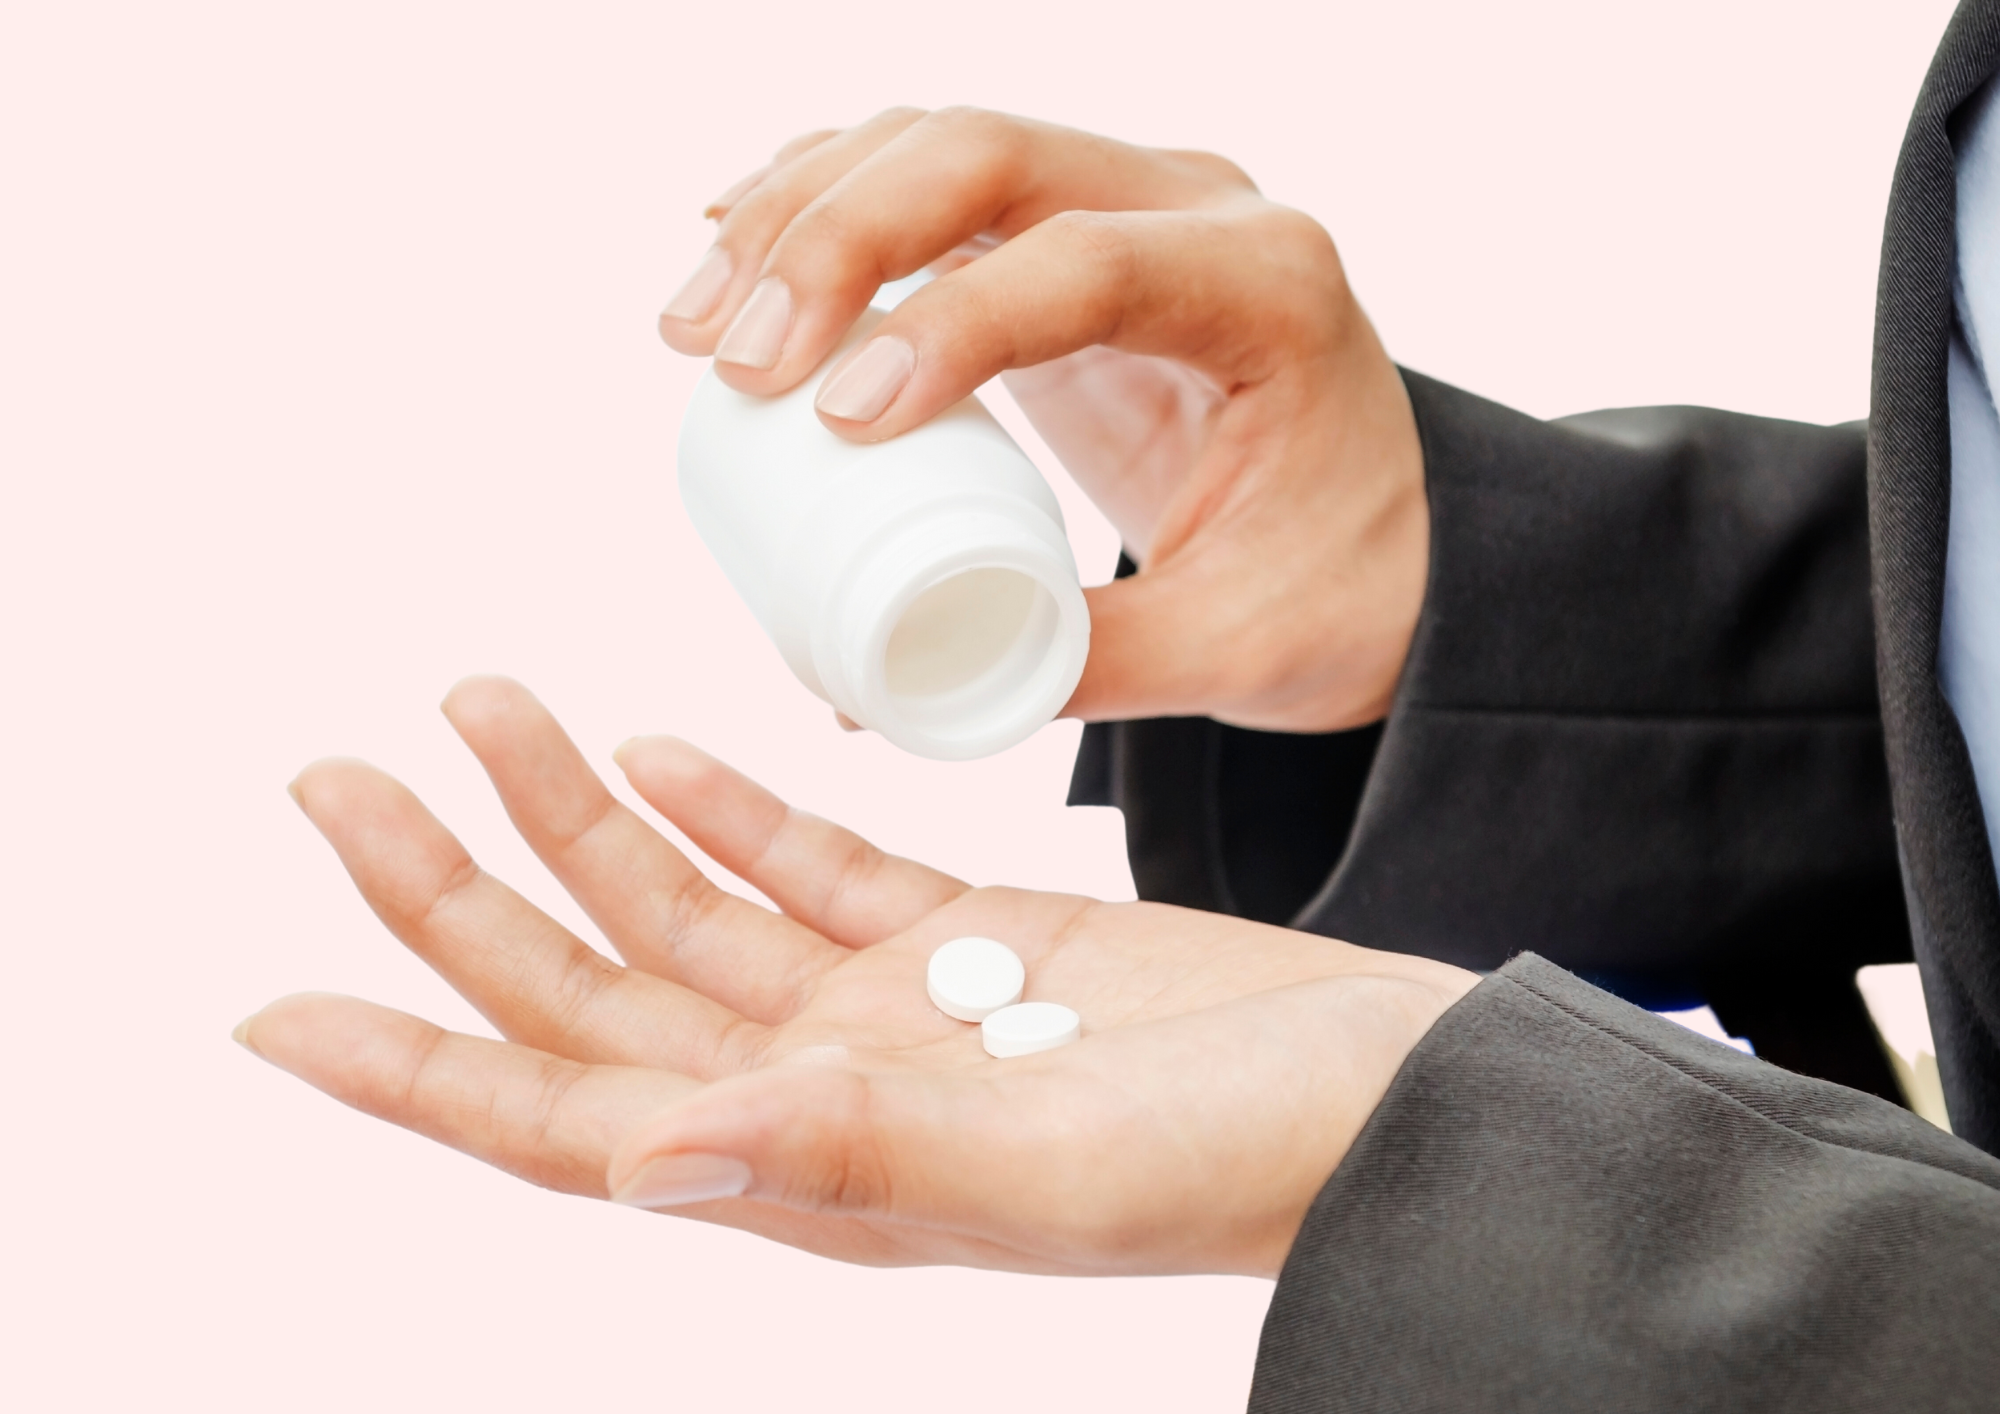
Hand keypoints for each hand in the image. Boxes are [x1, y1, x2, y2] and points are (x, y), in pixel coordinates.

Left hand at [237, 678, 1476, 1277]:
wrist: (1398, 1092)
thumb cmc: (1255, 1158)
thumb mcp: (1053, 1163)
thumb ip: (848, 1146)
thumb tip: (639, 1156)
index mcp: (821, 1167)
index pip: (566, 1124)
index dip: (418, 1070)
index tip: (280, 1002)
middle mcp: (829, 1094)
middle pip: (591, 988)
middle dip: (454, 885)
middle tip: (334, 774)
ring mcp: (897, 1011)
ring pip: (683, 908)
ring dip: (573, 814)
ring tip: (480, 702)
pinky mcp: (974, 938)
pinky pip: (806, 869)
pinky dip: (722, 808)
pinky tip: (655, 746)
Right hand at [659, 109, 1428, 732]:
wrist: (1394, 543)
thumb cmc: (1340, 591)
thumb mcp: (1238, 648)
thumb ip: (1081, 669)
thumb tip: (867, 695)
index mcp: (1266, 287)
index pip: (1083, 261)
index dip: (945, 325)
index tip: (832, 421)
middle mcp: (1195, 206)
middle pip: (984, 148)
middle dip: (834, 238)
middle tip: (729, 361)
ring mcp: (1125, 200)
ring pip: (935, 141)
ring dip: (798, 212)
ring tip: (692, 328)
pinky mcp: (1063, 235)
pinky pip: (928, 185)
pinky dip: (822, 206)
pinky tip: (729, 256)